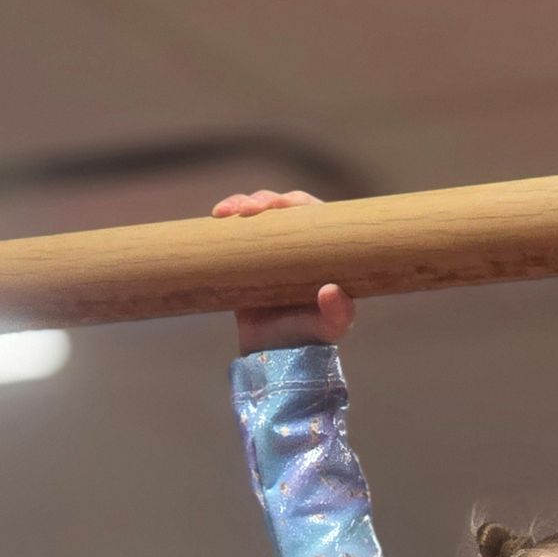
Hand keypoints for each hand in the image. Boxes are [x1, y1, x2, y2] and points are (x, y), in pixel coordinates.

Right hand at [211, 188, 355, 356]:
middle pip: (281, 209)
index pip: (313, 215)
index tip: (280, 205)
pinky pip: (236, 230)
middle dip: (264, 200)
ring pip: (257, 213)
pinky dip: (228, 218)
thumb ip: (339, 314)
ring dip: (241, 203)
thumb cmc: (308, 340)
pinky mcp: (246, 256)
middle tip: (249, 209)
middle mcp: (297, 245)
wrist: (272, 355)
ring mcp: (270, 249)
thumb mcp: (329, 329)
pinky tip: (219, 216)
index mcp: (322, 252)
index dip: (296, 203)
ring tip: (227, 213)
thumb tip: (331, 290)